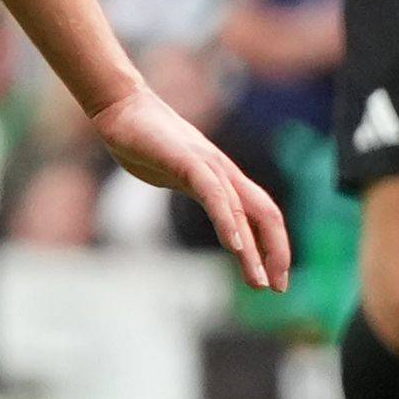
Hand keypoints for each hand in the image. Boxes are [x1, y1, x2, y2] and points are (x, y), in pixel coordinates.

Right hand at [90, 80, 290, 289]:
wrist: (121, 109)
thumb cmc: (143, 142)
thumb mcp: (174, 174)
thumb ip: (192, 189)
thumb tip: (199, 204)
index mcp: (223, 179)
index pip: (260, 215)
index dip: (271, 246)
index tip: (271, 279)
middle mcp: (225, 173)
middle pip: (266, 214)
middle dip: (275, 254)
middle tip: (277, 288)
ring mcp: (209, 166)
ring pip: (245, 211)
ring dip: (254, 250)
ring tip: (258, 280)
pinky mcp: (189, 162)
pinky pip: (215, 195)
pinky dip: (228, 221)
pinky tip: (234, 246)